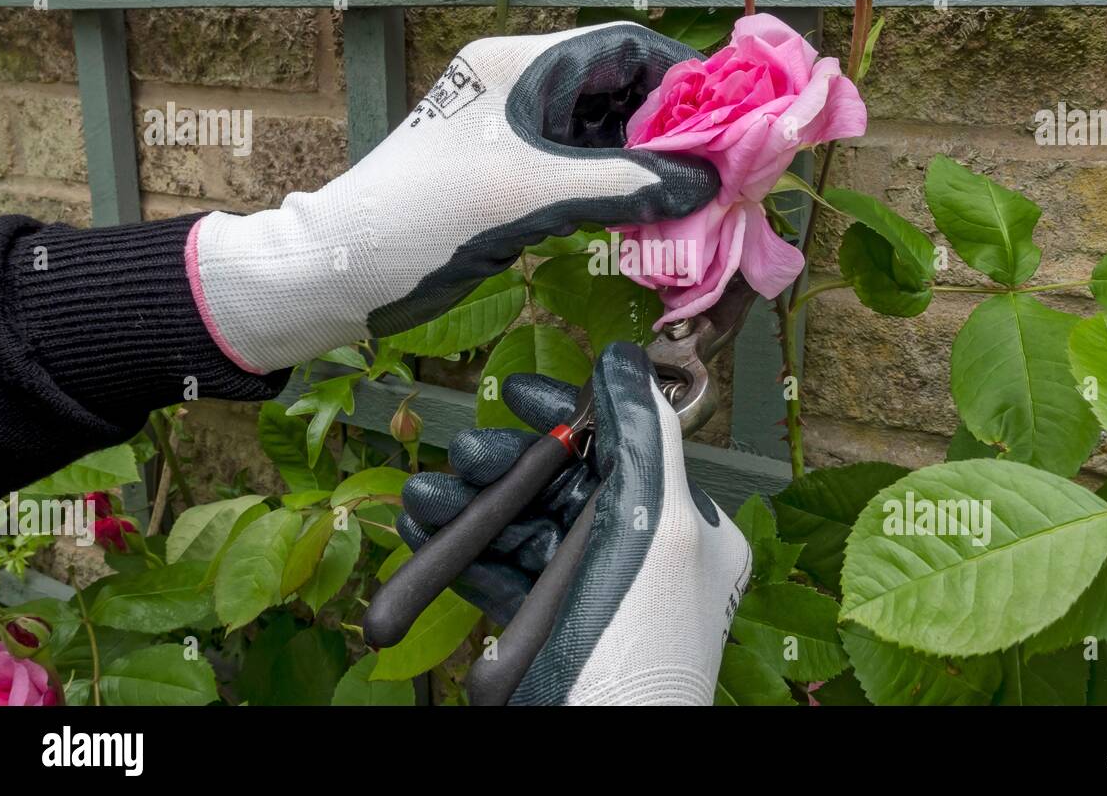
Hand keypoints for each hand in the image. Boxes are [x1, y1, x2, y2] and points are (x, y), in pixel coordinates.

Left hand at [187, 23, 716, 372]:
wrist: (338, 270)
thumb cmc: (421, 219)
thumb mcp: (529, 197)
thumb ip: (624, 186)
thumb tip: (707, 183)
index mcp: (519, 67)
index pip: (624, 48)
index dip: (680, 82)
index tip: (724, 129)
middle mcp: (520, 89)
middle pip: (620, 93)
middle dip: (670, 132)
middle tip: (715, 178)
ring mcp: (513, 134)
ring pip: (603, 137)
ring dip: (645, 168)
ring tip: (689, 206)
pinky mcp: (508, 177)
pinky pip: (580, 173)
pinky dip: (615, 193)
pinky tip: (644, 224)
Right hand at [396, 342, 751, 705]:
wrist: (594, 744)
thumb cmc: (641, 648)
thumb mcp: (656, 526)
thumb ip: (643, 438)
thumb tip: (628, 361)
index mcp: (682, 527)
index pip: (621, 447)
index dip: (569, 414)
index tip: (519, 393)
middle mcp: (638, 555)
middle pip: (562, 483)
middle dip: (506, 464)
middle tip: (462, 453)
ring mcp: (587, 591)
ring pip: (523, 525)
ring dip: (470, 506)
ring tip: (424, 496)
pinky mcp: (544, 625)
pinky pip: (499, 571)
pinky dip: (461, 551)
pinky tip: (425, 530)